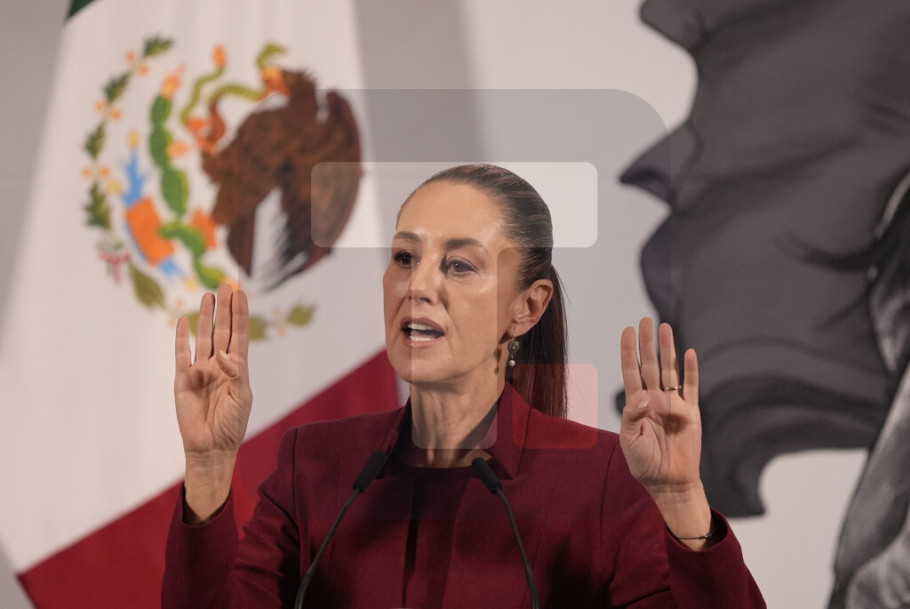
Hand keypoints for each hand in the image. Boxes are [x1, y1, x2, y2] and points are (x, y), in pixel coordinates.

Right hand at [174, 283, 251, 520]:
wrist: (210, 447)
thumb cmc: (231, 424)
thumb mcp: (241, 397)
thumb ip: (235, 373)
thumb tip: (224, 354)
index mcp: (238, 368)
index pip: (240, 334)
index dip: (240, 314)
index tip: (242, 293)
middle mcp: (220, 365)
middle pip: (222, 330)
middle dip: (224, 308)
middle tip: (226, 285)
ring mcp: (201, 370)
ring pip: (203, 338)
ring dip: (206, 317)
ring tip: (209, 296)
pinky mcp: (183, 379)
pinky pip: (181, 355)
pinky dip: (182, 339)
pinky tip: (184, 322)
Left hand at [619, 318, 699, 493]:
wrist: (668, 482)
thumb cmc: (644, 462)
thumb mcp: (629, 440)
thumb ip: (632, 416)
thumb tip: (643, 395)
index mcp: (636, 404)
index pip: (631, 370)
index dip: (628, 350)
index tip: (626, 330)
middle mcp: (654, 399)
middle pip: (650, 364)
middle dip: (647, 342)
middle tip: (645, 319)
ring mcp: (673, 404)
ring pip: (670, 370)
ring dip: (668, 349)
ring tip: (665, 327)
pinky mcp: (691, 413)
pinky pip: (691, 387)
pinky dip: (691, 371)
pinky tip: (689, 353)